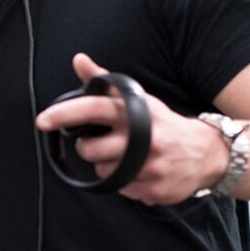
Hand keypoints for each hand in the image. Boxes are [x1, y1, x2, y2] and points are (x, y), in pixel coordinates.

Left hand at [35, 53, 225, 204]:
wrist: (207, 153)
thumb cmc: (163, 123)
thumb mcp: (137, 99)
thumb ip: (105, 82)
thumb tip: (79, 59)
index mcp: (135, 113)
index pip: (93, 108)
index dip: (64, 114)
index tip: (43, 120)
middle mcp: (144, 138)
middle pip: (91, 150)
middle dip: (89, 149)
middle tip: (102, 143)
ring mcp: (151, 166)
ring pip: (103, 173)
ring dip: (107, 167)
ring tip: (125, 157)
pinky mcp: (155, 189)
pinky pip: (121, 190)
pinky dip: (124, 183)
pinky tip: (139, 172)